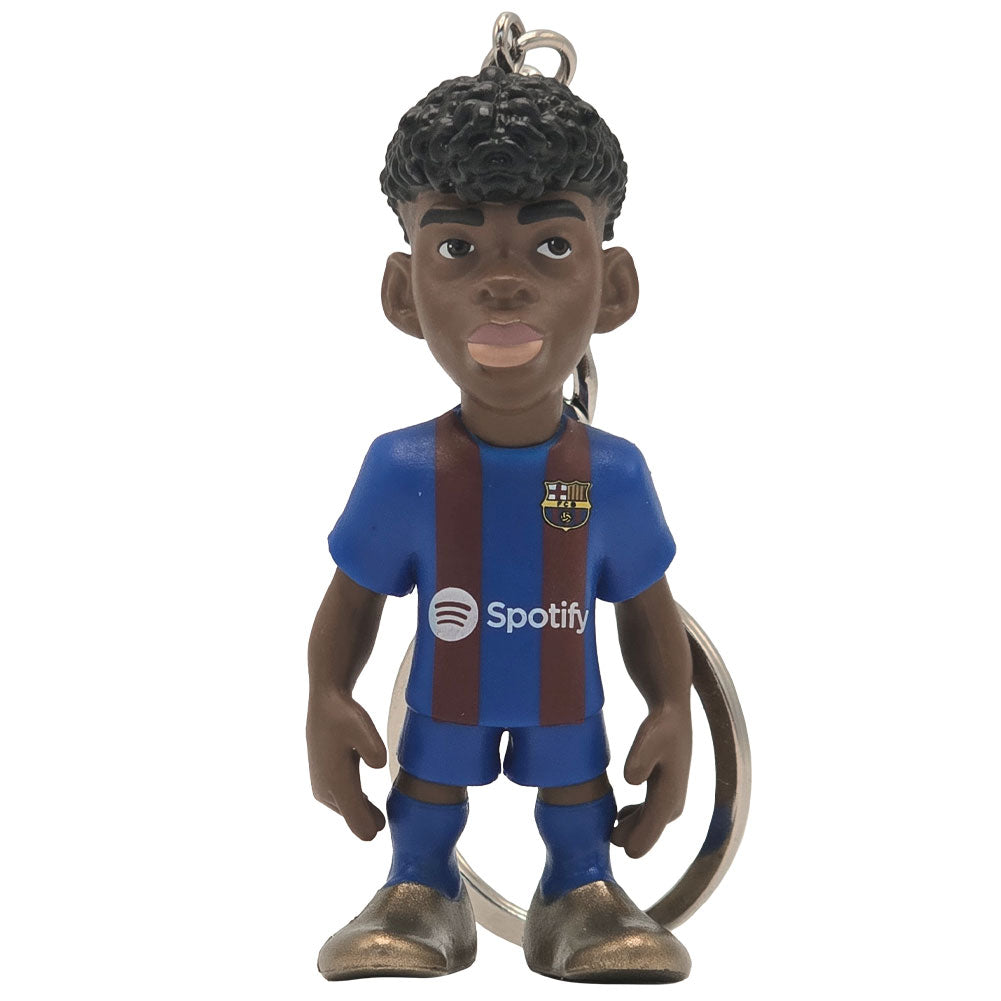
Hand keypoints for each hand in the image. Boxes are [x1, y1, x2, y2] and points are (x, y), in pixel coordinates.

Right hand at [306, 688, 387, 840]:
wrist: (325, 706)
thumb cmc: (344, 715)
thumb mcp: (361, 725)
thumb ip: (372, 747)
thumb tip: (378, 765)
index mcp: (337, 783)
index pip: (361, 826)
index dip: (378, 830)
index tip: (396, 827)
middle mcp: (327, 793)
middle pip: (358, 822)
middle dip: (374, 821)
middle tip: (398, 820)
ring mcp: (323, 791)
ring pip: (352, 813)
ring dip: (367, 813)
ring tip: (387, 814)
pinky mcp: (324, 786)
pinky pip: (347, 804)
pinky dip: (359, 805)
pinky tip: (370, 804)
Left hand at [610, 705, 691, 857]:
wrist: (672, 716)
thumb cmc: (660, 727)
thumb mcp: (650, 737)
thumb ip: (640, 758)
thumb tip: (631, 780)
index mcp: (670, 796)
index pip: (650, 829)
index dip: (634, 842)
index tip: (619, 851)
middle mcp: (673, 804)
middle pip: (646, 831)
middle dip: (627, 837)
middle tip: (601, 839)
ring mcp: (670, 801)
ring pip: (646, 825)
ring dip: (629, 829)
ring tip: (606, 828)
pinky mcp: (664, 796)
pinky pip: (647, 816)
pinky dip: (633, 819)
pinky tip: (619, 816)